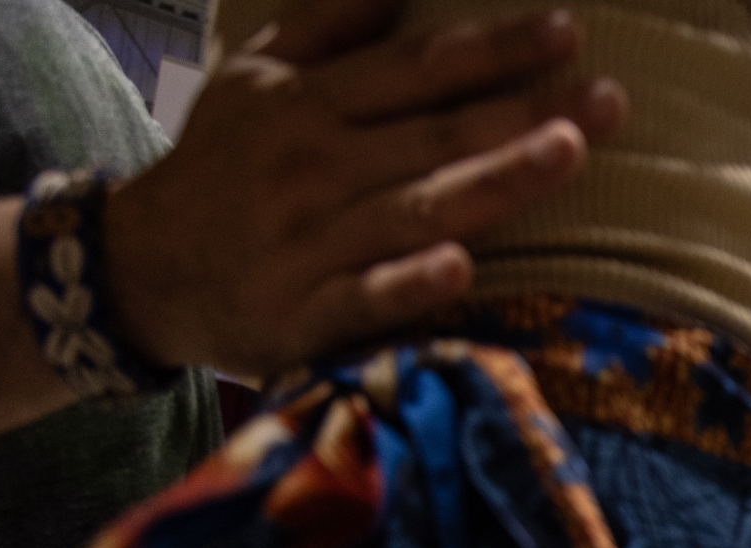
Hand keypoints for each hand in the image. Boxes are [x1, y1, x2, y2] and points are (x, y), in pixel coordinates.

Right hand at [106, 0, 626, 375]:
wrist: (142, 270)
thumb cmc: (225, 168)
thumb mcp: (256, 77)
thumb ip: (332, 24)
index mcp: (309, 102)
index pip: (419, 69)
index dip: (495, 49)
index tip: (570, 33)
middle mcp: (312, 166)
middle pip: (435, 136)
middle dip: (524, 114)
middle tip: (609, 102)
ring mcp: (308, 243)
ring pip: (415, 209)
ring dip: (491, 182)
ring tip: (565, 155)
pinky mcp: (300, 316)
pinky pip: (363, 300)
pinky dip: (408, 285)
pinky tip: (461, 268)